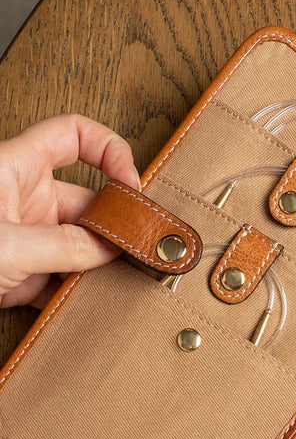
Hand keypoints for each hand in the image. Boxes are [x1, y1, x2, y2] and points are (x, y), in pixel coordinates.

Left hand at [0, 113, 140, 309]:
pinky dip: (77, 292)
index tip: (133, 186)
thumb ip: (65, 246)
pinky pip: (62, 279)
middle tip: (138, 249)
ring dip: (99, 266)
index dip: (111, 151)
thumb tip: (110, 250)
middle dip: (113, 226)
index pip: (74, 135)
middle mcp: (23, 198)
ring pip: (80, 245)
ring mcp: (25, 237)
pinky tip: (86, 303)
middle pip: (88, 201)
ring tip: (116, 282)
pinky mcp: (22, 274)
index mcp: (15, 167)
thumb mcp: (8, 245)